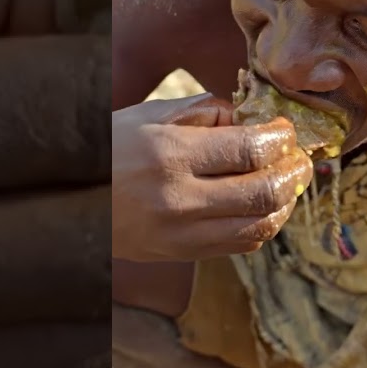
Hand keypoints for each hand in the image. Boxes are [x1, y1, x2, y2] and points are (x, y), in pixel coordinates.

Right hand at [112, 95, 313, 261]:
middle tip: (299, 159)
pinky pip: (241, 244)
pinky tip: (263, 206)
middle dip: (293, 173)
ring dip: (284, 204)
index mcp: (170, 155)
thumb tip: (254, 119)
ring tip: (287, 183)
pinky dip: (263, 224)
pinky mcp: (182, 254)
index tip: (285, 131)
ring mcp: (181, 234)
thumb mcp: (149, 116)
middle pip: (264, 192)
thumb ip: (206, 113)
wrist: (66, 201)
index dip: (280, 140)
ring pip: (260, 227)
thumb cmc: (109, 148)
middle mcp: (179, 199)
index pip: (249, 149)